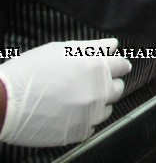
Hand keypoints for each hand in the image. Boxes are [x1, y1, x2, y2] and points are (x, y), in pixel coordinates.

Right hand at [0, 39, 129, 146]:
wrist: (4, 102)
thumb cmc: (29, 71)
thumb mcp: (59, 50)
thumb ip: (90, 48)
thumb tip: (112, 45)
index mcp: (96, 67)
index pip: (122, 65)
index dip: (116, 65)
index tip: (110, 67)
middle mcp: (98, 91)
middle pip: (117, 88)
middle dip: (108, 84)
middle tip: (89, 83)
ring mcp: (90, 113)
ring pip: (107, 109)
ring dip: (98, 103)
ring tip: (77, 99)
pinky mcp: (79, 132)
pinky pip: (92, 126)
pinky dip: (85, 120)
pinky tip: (71, 114)